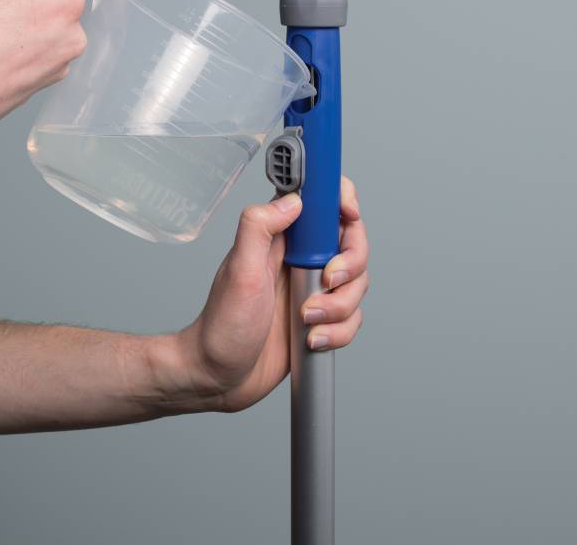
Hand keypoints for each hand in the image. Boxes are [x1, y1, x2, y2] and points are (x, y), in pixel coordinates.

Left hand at [175, 177, 368, 412]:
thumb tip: (293, 200)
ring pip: (357, 285)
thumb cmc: (222, 326)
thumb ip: (259, 227)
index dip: (342, 200)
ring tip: (306, 320)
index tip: (348, 214)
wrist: (219, 376)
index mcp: (282, 238)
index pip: (322, 203)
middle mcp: (302, 259)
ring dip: (340, 307)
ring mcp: (313, 289)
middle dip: (350, 266)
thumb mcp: (239, 270)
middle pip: (353, 244)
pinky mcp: (322, 318)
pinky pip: (352, 318)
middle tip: (326, 281)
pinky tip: (311, 339)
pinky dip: (338, 331)